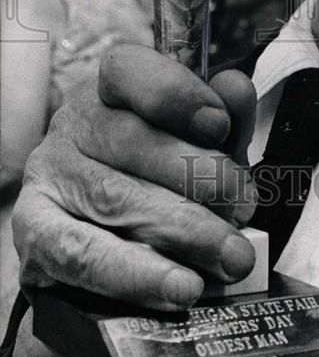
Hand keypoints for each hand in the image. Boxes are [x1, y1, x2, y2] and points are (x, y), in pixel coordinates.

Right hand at [12, 45, 258, 311]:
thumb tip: (235, 87)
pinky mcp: (35, 233)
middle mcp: (74, 125)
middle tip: (245, 207)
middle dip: (200, 177)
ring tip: (231, 255)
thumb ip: (225, 114)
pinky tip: (181, 286)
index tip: (219, 126)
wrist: (112, 240)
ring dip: (184, 230)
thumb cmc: (165, 174)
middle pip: (131, 141)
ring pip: (114, 199)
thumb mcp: (203, 140)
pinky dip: (138, 274)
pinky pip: (84, 254)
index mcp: (113, 88)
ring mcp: (50, 177)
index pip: (130, 70)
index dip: (177, 95)